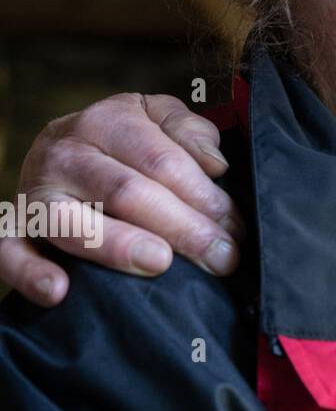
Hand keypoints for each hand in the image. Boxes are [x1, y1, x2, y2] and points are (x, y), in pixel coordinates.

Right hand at [2, 93, 244, 305]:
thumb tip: (216, 166)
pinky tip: (60, 292)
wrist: (61, 146)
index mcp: (107, 120)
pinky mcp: (13, 227)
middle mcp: (66, 153)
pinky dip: (30, 273)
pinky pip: (9, 251)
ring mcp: (35, 192)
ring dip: (118, 246)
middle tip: (220, 257)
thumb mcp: (160, 118)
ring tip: (159, 264)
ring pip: (73, 222)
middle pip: (128, 193)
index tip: (236, 227)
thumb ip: (190, 132)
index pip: (162, 162)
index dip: (204, 196)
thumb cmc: (128, 138)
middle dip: (181, 227)